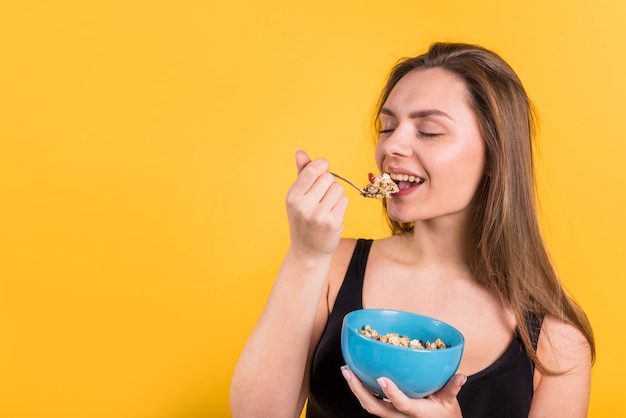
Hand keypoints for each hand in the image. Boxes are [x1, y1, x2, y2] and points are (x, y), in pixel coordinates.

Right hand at [285, 150, 347, 257]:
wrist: (307, 252)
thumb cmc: (303, 220)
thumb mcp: (297, 197)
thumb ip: (301, 173)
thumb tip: (300, 151)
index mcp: (292, 196)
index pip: (314, 169)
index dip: (323, 166)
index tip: (322, 171)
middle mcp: (303, 205)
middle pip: (329, 177)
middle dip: (329, 184)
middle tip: (322, 197)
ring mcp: (318, 215)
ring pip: (338, 188)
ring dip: (336, 195)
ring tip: (326, 207)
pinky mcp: (332, 222)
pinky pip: (344, 200)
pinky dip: (341, 205)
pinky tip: (332, 215)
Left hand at [341, 366, 465, 417]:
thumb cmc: (445, 414)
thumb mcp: (450, 402)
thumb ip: (452, 388)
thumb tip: (462, 376)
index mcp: (416, 412)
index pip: (401, 404)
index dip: (391, 393)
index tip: (382, 378)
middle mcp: (399, 416)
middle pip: (374, 407)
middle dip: (358, 390)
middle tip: (347, 371)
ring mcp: (391, 415)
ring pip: (369, 405)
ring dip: (356, 389)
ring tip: (346, 370)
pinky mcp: (387, 412)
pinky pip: (371, 402)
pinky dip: (361, 390)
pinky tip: (355, 375)